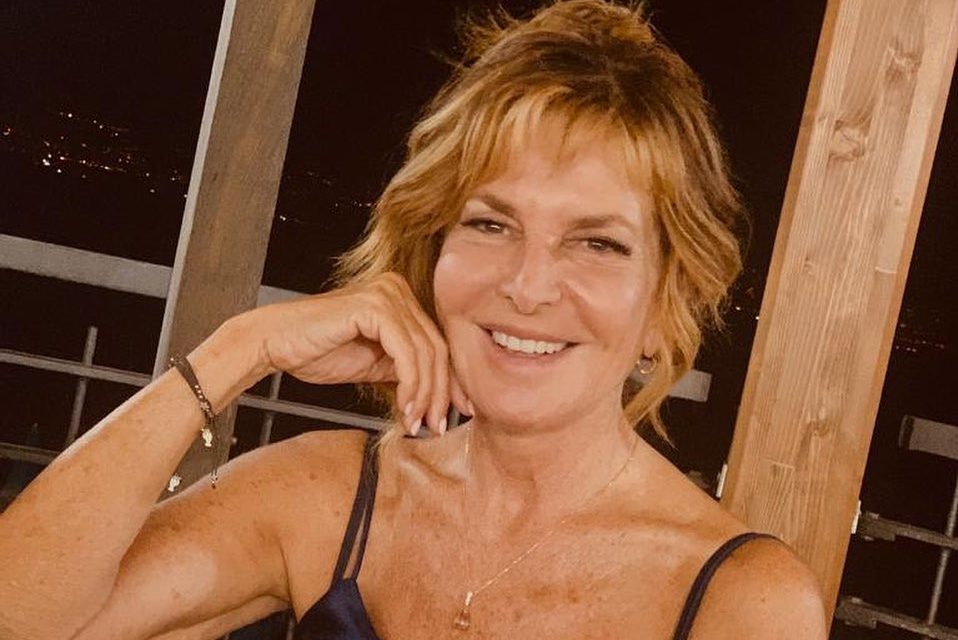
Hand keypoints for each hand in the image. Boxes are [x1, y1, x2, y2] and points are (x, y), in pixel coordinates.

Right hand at [247, 273, 468, 434]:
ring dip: (424, 395)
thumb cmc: (318, 351)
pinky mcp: (374, 306)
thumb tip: (446, 396)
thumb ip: (408, 370)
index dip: (450, 381)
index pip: (437, 342)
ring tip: (415, 423)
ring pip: (425, 353)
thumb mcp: (375, 364)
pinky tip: (404, 408)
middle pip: (437, 347)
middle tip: (437, 425)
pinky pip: (406, 353)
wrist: (274, 343)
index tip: (456, 412)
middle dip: (441, 392)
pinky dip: (410, 385)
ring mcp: (387, 293)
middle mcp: (398, 288)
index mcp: (401, 297)